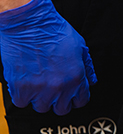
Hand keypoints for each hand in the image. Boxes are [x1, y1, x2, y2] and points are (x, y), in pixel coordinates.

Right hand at [0, 0, 95, 114]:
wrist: (29, 24)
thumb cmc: (53, 31)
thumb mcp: (80, 46)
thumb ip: (87, 67)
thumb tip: (92, 81)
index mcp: (76, 77)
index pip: (81, 101)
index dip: (76, 98)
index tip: (70, 95)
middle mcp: (59, 86)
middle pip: (61, 109)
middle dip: (59, 102)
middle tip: (53, 91)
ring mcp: (39, 88)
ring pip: (41, 107)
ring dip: (40, 99)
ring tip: (38, 85)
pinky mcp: (20, 87)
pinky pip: (21, 102)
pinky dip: (22, 95)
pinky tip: (25, 84)